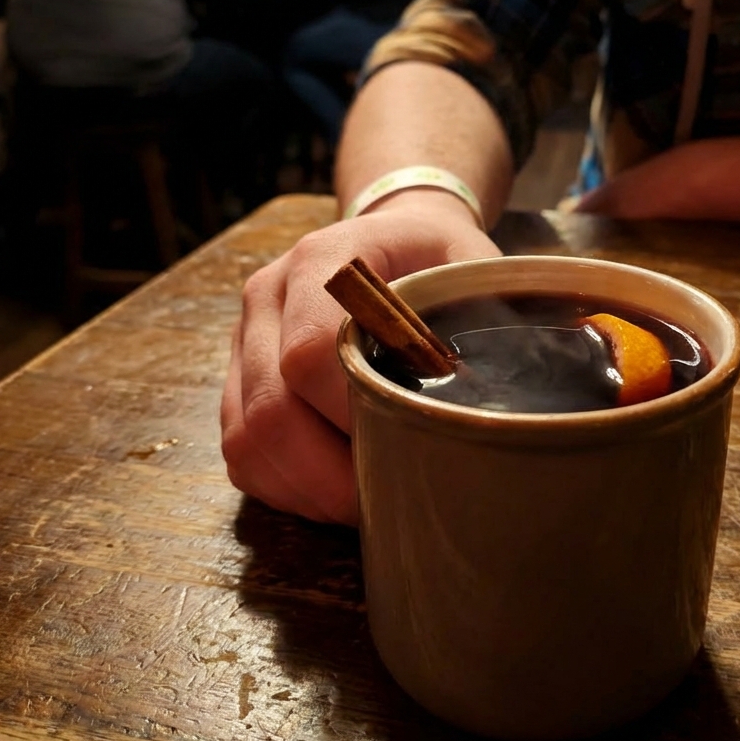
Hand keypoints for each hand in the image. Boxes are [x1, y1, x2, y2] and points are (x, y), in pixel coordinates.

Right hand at [220, 194, 500, 523]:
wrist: (390, 237)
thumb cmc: (436, 258)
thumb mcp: (470, 262)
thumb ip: (481, 310)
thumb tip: (500, 383)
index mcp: (324, 260)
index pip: (309, 353)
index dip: (353, 413)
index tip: (408, 440)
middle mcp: (270, 295)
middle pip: (270, 409)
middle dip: (330, 474)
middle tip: (389, 496)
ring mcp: (246, 338)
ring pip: (246, 439)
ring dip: (306, 490)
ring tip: (365, 503)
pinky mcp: (239, 378)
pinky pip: (240, 451)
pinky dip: (285, 487)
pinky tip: (334, 493)